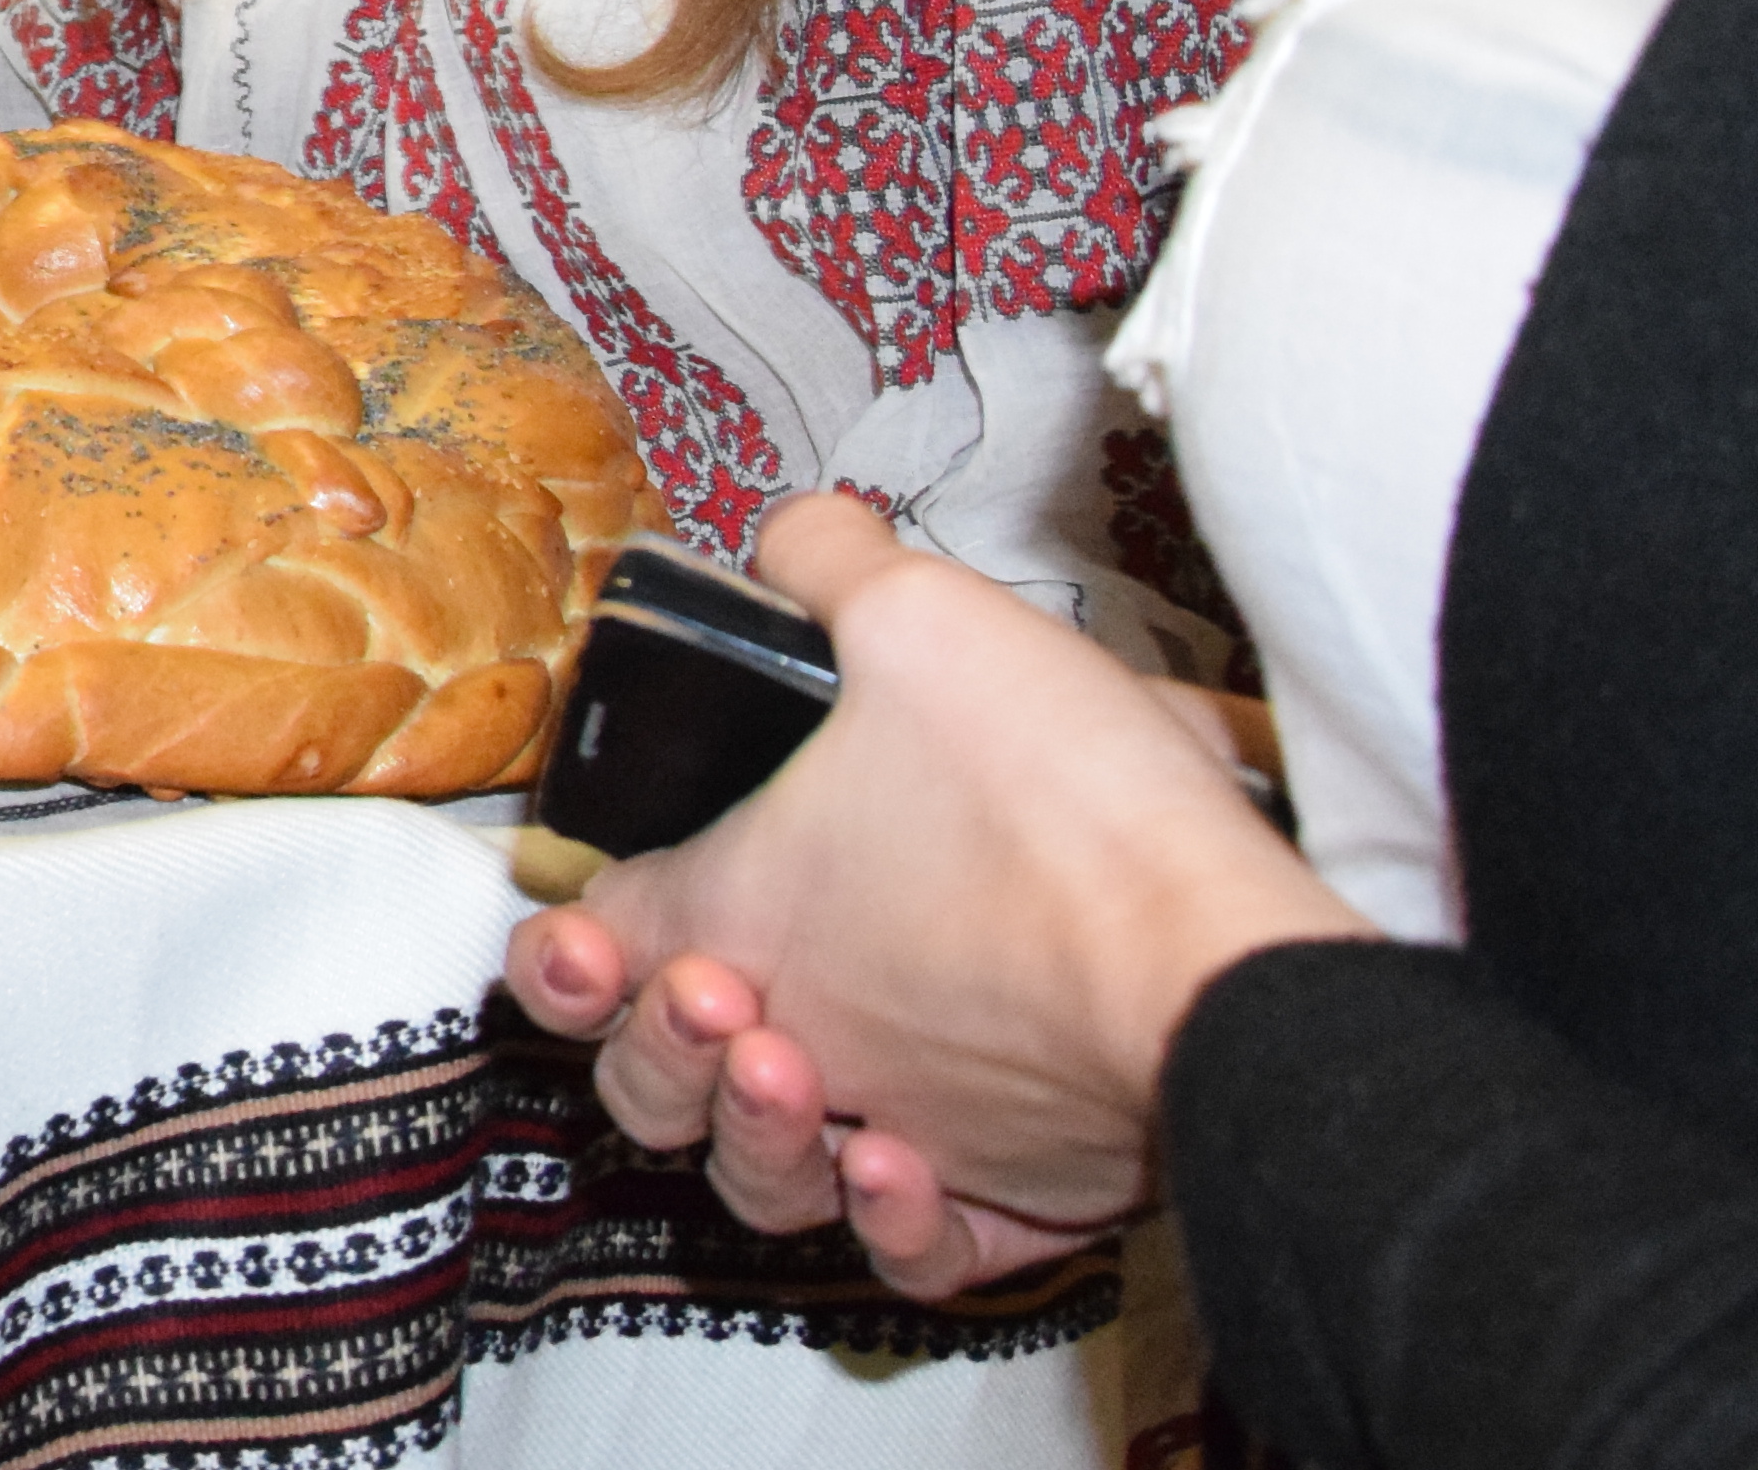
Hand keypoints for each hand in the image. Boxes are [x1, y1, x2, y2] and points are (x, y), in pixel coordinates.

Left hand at [494, 495, 1360, 1274]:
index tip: (590, 916)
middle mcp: (808, 1046)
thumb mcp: (921, 616)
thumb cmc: (1068, 813)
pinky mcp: (1022, 1202)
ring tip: (784, 1066)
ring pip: (772, 1183)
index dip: (572, 933)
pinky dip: (895, 1224)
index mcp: (740, 920)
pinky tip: (893, 1162)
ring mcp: (909, 1135)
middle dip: (654, 1038)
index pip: (593, 945)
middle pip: (657, 1084)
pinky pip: (924, 1253)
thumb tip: (798, 539)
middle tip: (710, 985)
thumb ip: (830, 564)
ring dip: (752, 1133)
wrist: (1222, 965)